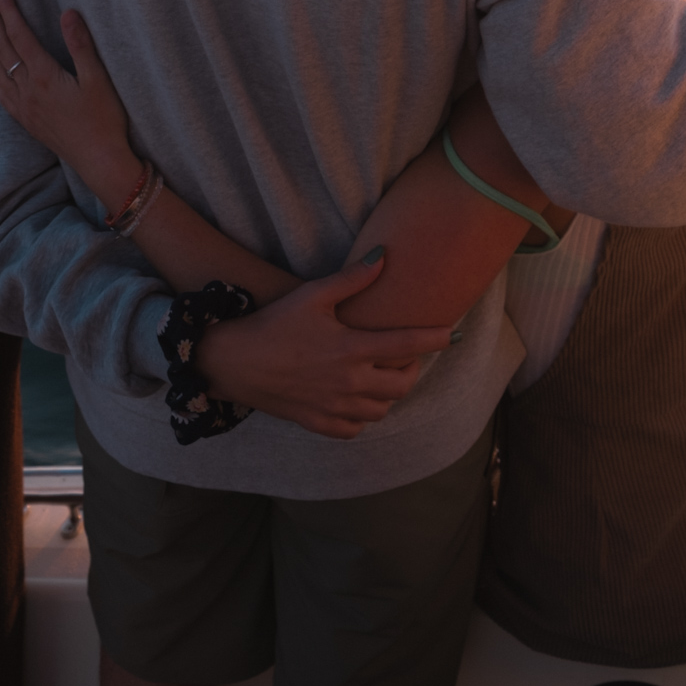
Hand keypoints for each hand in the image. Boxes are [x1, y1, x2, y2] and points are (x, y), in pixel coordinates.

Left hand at [0, 0, 135, 196]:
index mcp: (44, 77)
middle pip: (3, 49)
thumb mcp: (98, 79)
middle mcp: (27, 91)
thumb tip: (68, 13)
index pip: (20, 36)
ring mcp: (23, 107)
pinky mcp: (25, 119)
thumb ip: (81, 45)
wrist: (98, 161)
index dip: (9, 11)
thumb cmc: (104, 120)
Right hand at [197, 252, 456, 440]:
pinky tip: (358, 399)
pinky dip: (364, 416)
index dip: (434, 338)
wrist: (233, 363)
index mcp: (350, 349)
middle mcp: (349, 382)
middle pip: (402, 385)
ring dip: (390, 393)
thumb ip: (352, 278)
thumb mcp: (312, 294)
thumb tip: (383, 256)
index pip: (406, 345)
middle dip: (412, 369)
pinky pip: (355, 428)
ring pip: (382, 409)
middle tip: (406, 354)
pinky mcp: (319, 423)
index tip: (452, 333)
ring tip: (383, 375)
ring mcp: (334, 407)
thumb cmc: (273, 324)